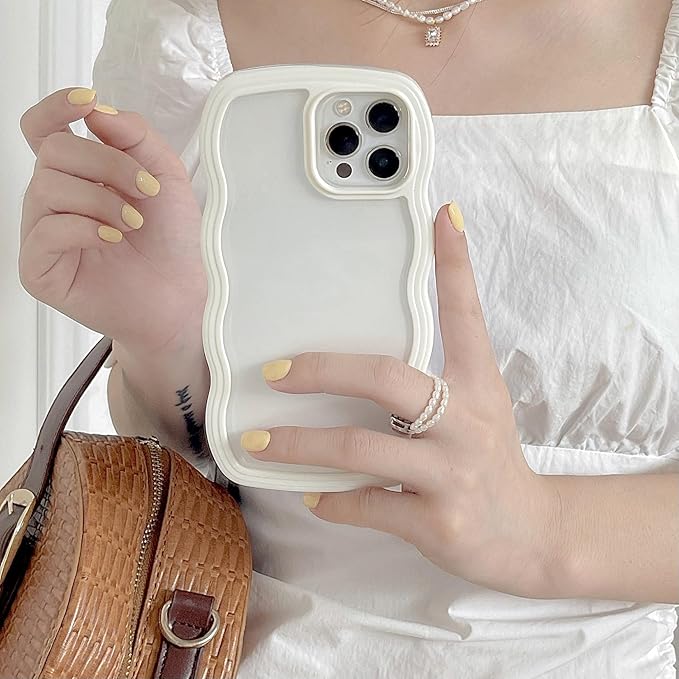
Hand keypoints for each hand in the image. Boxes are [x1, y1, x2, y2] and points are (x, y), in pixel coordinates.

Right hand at [19, 87, 206, 354]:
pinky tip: (112, 238)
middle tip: (146, 190)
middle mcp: (55, 200)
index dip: (57, 108)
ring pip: (47, 187)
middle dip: (107, 163)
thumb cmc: (171, 241)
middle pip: (53, 150)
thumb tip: (96, 111)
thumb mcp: (166, 176)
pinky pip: (45, 231)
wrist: (180, 295)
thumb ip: (135, 136)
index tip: (88, 102)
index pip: (44, 129)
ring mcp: (43, 234)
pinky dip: (84, 228)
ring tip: (133, 223)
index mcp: (79, 175)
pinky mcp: (39, 269)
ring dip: (101, 200)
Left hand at [241, 203, 560, 597]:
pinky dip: (332, 500)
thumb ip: (432, 383)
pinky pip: (367, 504)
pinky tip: (313, 495)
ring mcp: (451, 472)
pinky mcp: (437, 521)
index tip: (442, 215)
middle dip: (322, 370)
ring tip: (258, 442)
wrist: (530, 535)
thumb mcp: (477, 408)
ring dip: (300, 445)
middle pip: (386, 378)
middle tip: (274, 373)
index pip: (466, 314)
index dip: (455, 264)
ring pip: (359, 447)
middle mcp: (465, 420)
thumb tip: (366, 363)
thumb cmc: (490, 461)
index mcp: (477, 385)